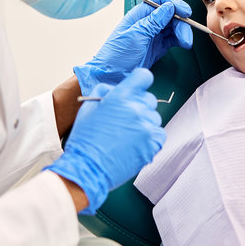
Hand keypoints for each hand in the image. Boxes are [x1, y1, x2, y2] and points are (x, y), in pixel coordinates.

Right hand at [47, 68, 165, 214]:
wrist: (88, 168)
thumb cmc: (85, 139)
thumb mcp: (88, 107)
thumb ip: (105, 92)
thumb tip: (116, 90)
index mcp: (121, 97)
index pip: (143, 77)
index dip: (139, 82)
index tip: (135, 90)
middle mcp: (137, 109)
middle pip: (149, 99)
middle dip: (138, 105)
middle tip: (124, 119)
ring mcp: (147, 127)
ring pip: (154, 118)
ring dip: (143, 123)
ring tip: (126, 135)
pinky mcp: (153, 144)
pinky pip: (159, 133)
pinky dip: (150, 137)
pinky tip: (135, 143)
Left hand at [74, 0, 192, 94]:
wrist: (110, 77)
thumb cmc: (116, 56)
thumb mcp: (135, 36)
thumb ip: (153, 21)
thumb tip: (169, 7)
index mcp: (139, 14)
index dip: (174, 2)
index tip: (185, 11)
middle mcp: (147, 22)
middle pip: (170, 14)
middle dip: (181, 22)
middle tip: (186, 35)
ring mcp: (153, 34)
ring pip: (174, 26)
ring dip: (183, 32)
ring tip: (186, 43)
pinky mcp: (158, 46)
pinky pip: (173, 38)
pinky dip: (180, 40)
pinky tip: (184, 44)